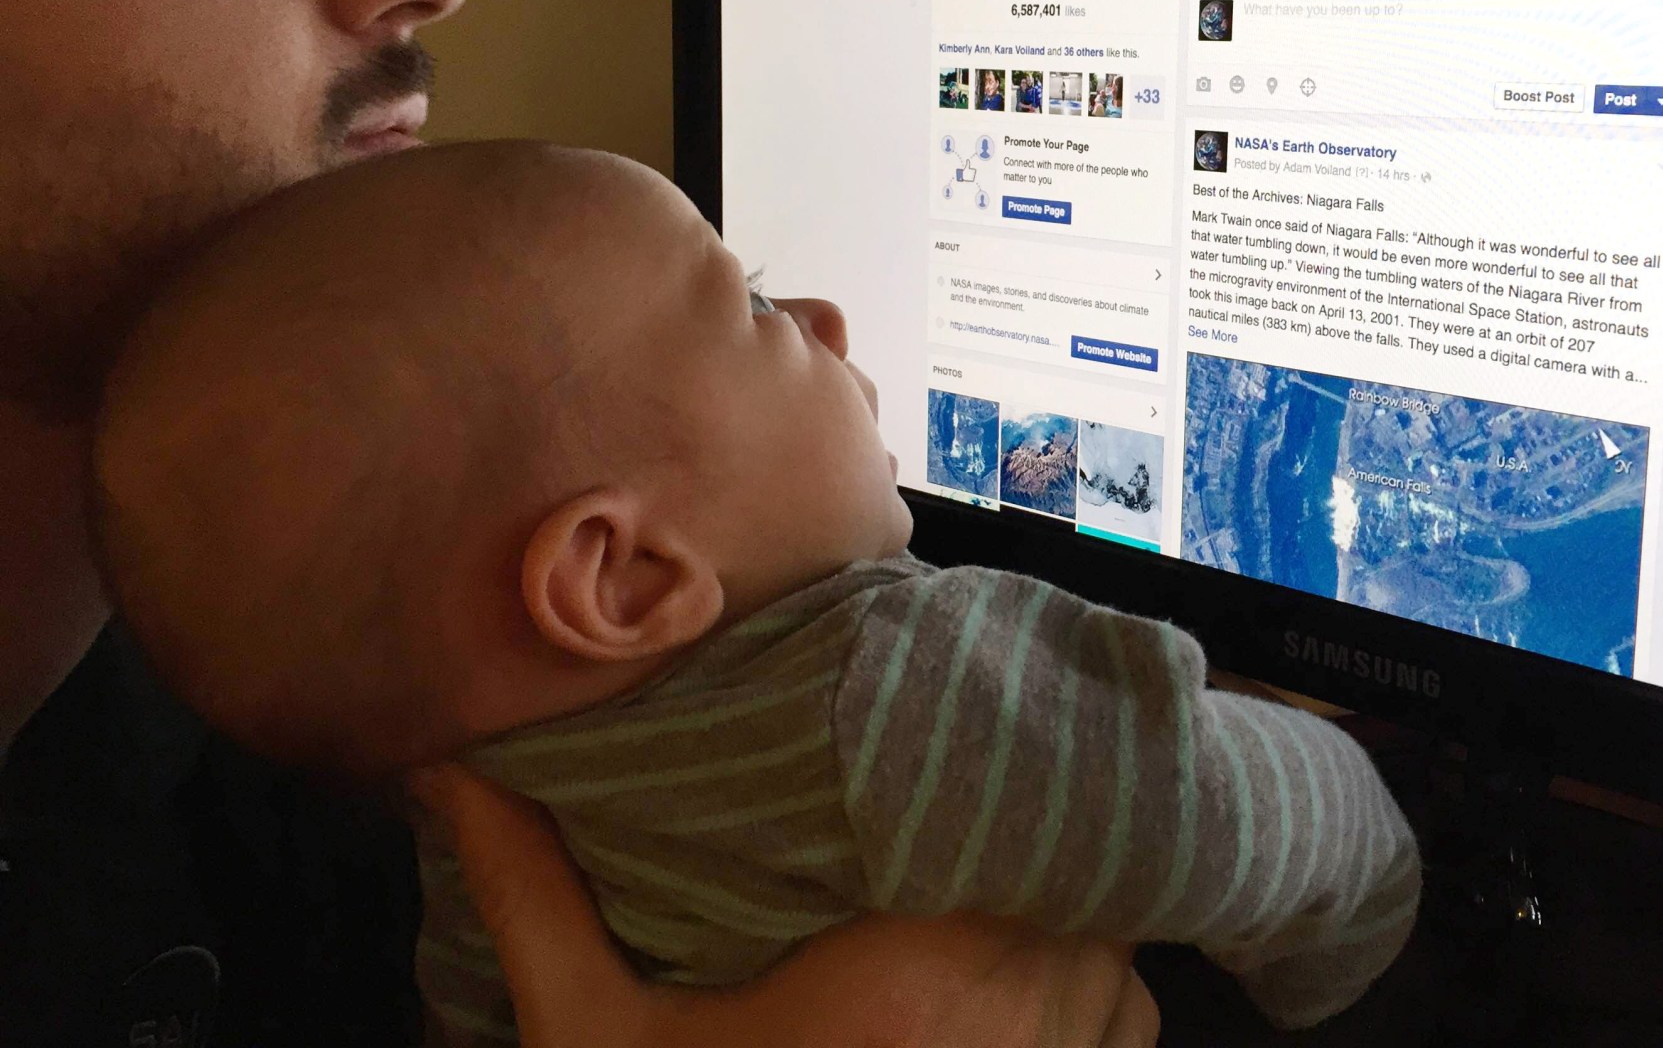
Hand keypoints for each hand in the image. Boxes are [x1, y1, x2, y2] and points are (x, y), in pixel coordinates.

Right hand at [410, 764, 1158, 1047]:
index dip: (976, 756)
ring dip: (1063, 900)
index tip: (932, 732)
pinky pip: (1130, 1015)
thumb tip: (445, 770)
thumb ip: (537, 898)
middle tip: (950, 797)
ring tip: (990, 874)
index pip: (998, 801)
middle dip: (1012, 823)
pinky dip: (1095, 989)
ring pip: (1109, 928)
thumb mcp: (598, 1038)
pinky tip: (1025, 982)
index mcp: (909, 970)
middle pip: (1062, 851)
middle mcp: (1014, 1011)